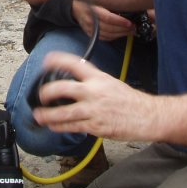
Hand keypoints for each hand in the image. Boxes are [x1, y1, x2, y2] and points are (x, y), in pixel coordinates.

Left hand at [31, 51, 154, 141]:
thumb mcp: (110, 83)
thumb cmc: (130, 100)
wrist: (147, 116)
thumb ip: (92, 82)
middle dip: (47, 91)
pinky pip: (73, 127)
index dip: (58, 60)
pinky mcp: (96, 126)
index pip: (75, 63)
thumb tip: (74, 85)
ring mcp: (94, 110)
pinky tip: (53, 126)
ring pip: (65, 112)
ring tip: (39, 115)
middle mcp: (94, 91)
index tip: (46, 61)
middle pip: (64, 88)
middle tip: (40, 95)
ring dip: (48, 115)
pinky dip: (60, 127)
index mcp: (98, 78)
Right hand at [72, 2, 133, 41]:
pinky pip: (104, 38)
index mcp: (91, 9)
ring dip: (121, 34)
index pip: (107, 18)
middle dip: (123, 29)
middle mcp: (89, 20)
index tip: (130, 23)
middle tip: (134, 28)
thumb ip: (109, 0)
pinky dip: (114, 37)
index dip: (120, 22)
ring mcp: (89, 28)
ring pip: (107, 35)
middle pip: (109, 28)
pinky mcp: (89, 33)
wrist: (74, 6)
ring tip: (130, 31)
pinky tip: (121, 34)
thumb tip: (126, 4)